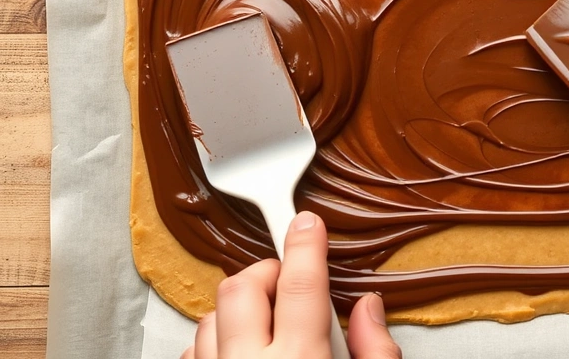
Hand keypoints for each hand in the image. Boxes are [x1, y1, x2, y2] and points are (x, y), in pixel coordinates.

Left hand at [182, 211, 401, 358]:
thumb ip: (375, 352)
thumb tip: (368, 306)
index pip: (300, 287)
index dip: (305, 247)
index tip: (307, 223)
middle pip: (242, 290)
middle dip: (267, 275)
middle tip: (290, 286)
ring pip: (211, 317)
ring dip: (239, 312)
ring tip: (267, 327)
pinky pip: (193, 350)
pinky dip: (217, 343)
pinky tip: (241, 352)